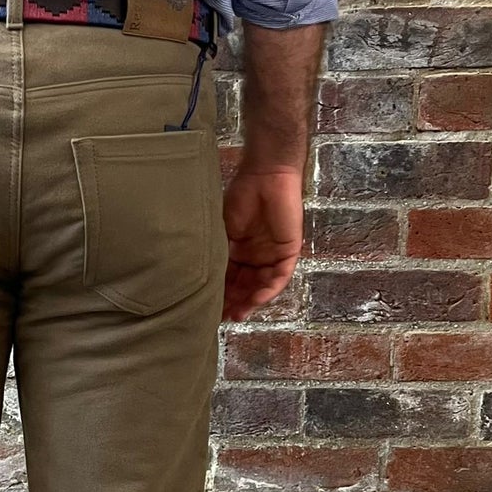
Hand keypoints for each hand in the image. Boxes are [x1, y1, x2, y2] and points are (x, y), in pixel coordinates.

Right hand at [222, 168, 304, 321]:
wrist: (265, 175)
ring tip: (239, 312)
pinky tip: (257, 298)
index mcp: (239, 251)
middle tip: (224, 316)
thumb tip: (203, 280)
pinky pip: (280, 276)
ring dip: (251, 300)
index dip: (221, 294)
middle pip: (246, 286)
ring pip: (262, 285)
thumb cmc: (241, 196)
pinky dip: (269, 289)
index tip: (210, 310)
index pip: (230, 279)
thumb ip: (219, 255)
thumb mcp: (223, 231)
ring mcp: (272, 254)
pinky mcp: (289, 251)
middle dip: (236, 302)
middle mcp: (256, 256)